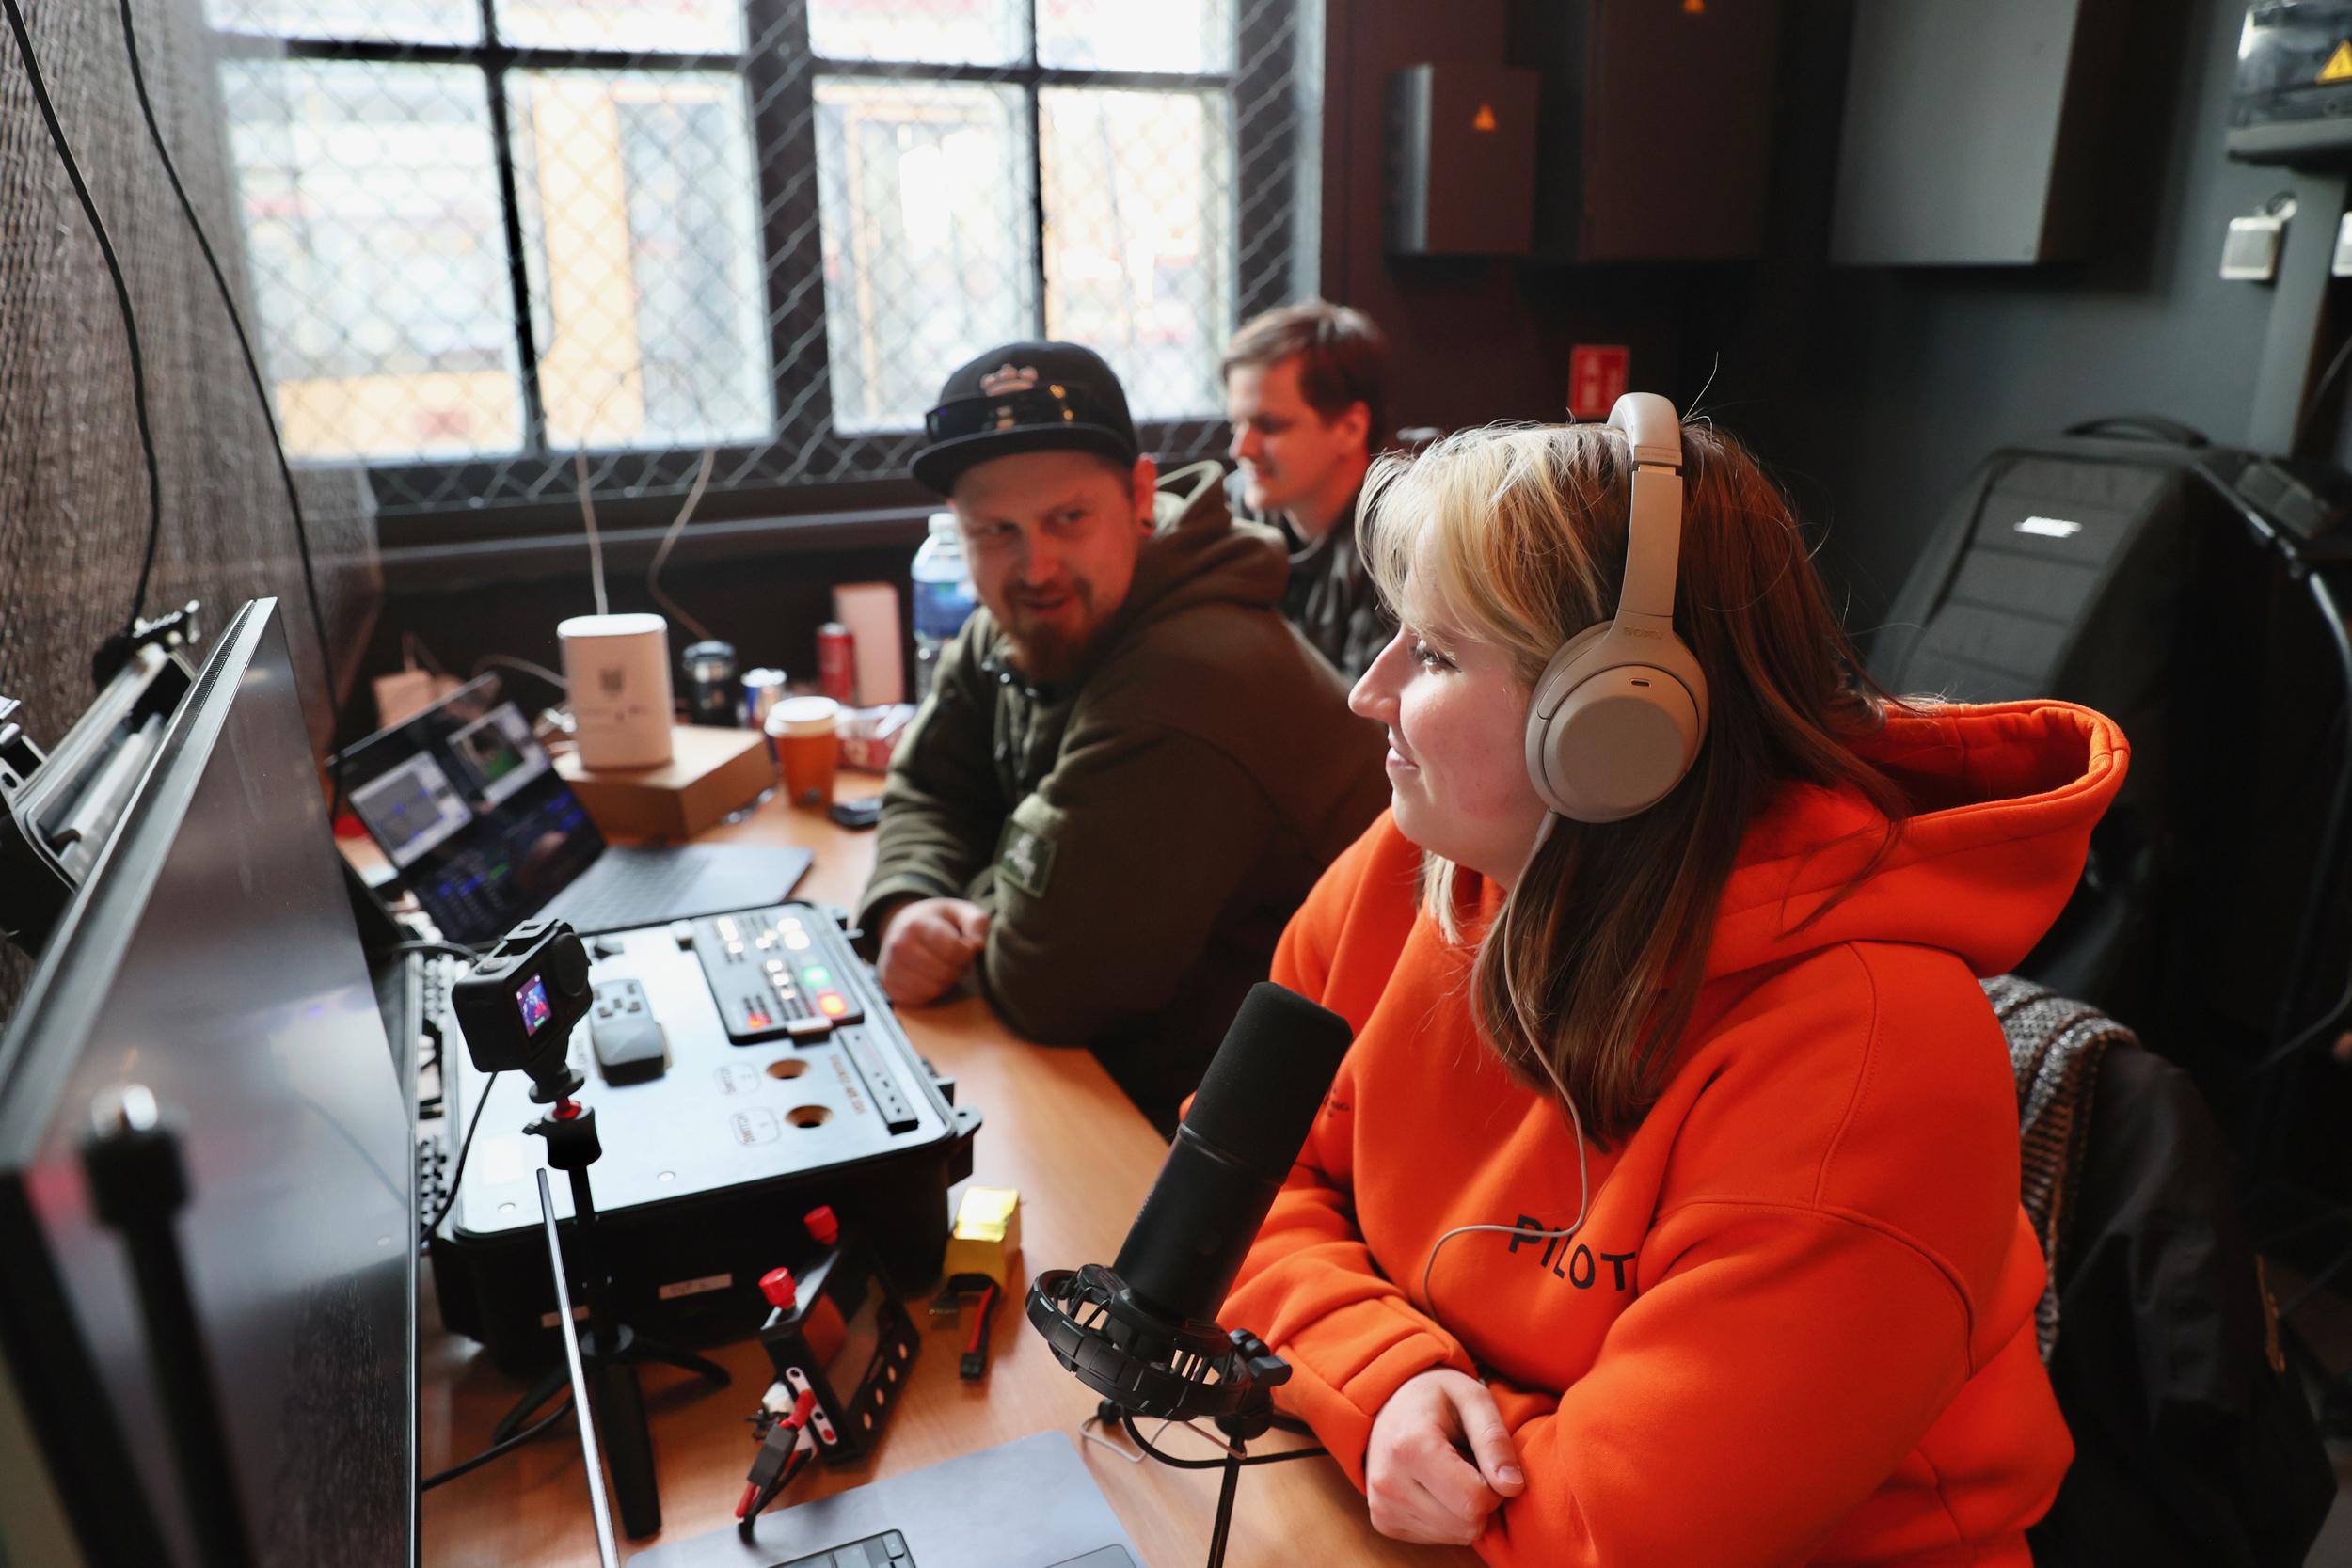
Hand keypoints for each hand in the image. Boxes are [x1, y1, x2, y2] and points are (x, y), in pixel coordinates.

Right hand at [876, 898, 990, 1005]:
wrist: (902, 925)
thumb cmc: (937, 920)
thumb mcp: (960, 911)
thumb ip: (977, 922)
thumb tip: (978, 946)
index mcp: (915, 925)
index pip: (953, 951)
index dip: (968, 953)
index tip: (967, 946)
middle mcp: (898, 946)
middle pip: (945, 972)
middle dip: (959, 968)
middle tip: (957, 959)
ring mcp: (891, 968)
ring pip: (934, 989)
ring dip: (948, 982)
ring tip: (945, 966)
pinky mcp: (889, 986)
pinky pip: (921, 999)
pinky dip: (933, 992)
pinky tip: (932, 977)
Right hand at [1364, 1368, 1523, 1545]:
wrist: (1387, 1402)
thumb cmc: (1435, 1396)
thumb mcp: (1472, 1398)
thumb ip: (1494, 1440)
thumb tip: (1513, 1487)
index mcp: (1411, 1446)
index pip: (1475, 1501)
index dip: (1495, 1486)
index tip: (1485, 1462)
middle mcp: (1389, 1482)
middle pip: (1467, 1525)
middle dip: (1481, 1500)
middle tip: (1468, 1466)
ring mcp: (1382, 1506)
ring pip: (1455, 1536)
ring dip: (1463, 1510)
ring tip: (1449, 1473)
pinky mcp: (1383, 1522)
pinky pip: (1437, 1538)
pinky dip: (1446, 1517)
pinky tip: (1434, 1487)